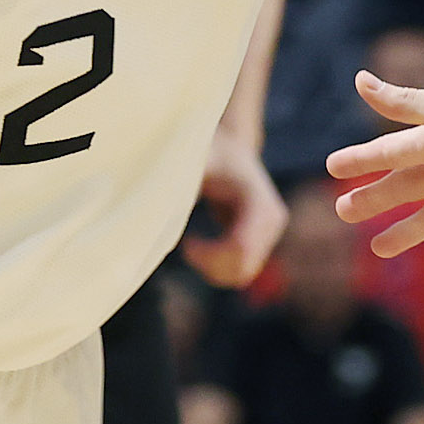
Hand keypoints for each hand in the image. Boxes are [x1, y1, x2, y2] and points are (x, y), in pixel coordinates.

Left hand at [181, 127, 288, 288]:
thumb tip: (152, 196)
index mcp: (258, 200)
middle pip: (242, 266)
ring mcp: (270, 234)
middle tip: (186, 247)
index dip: (210, 255)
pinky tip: (200, 246)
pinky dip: (217, 268)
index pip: (240, 247)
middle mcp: (272, 220)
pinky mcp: (263, 243)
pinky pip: (241, 271)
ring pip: (242, 274)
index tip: (186, 243)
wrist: (230, 148)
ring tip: (191, 245)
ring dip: (212, 269)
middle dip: (209, 265)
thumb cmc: (208, 152)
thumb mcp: (194, 161)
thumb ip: (178, 178)